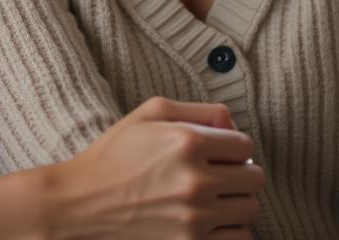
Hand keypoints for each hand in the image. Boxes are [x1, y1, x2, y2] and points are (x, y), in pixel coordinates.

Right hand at [41, 97, 264, 238]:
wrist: (83, 202)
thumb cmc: (116, 153)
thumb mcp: (150, 113)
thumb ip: (198, 110)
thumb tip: (233, 124)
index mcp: (188, 141)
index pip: (245, 145)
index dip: (233, 146)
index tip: (218, 151)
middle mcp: (197, 181)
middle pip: (255, 179)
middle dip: (240, 172)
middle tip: (217, 173)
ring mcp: (196, 219)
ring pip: (250, 210)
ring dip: (236, 202)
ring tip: (211, 198)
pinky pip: (239, 239)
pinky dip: (229, 230)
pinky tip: (208, 220)